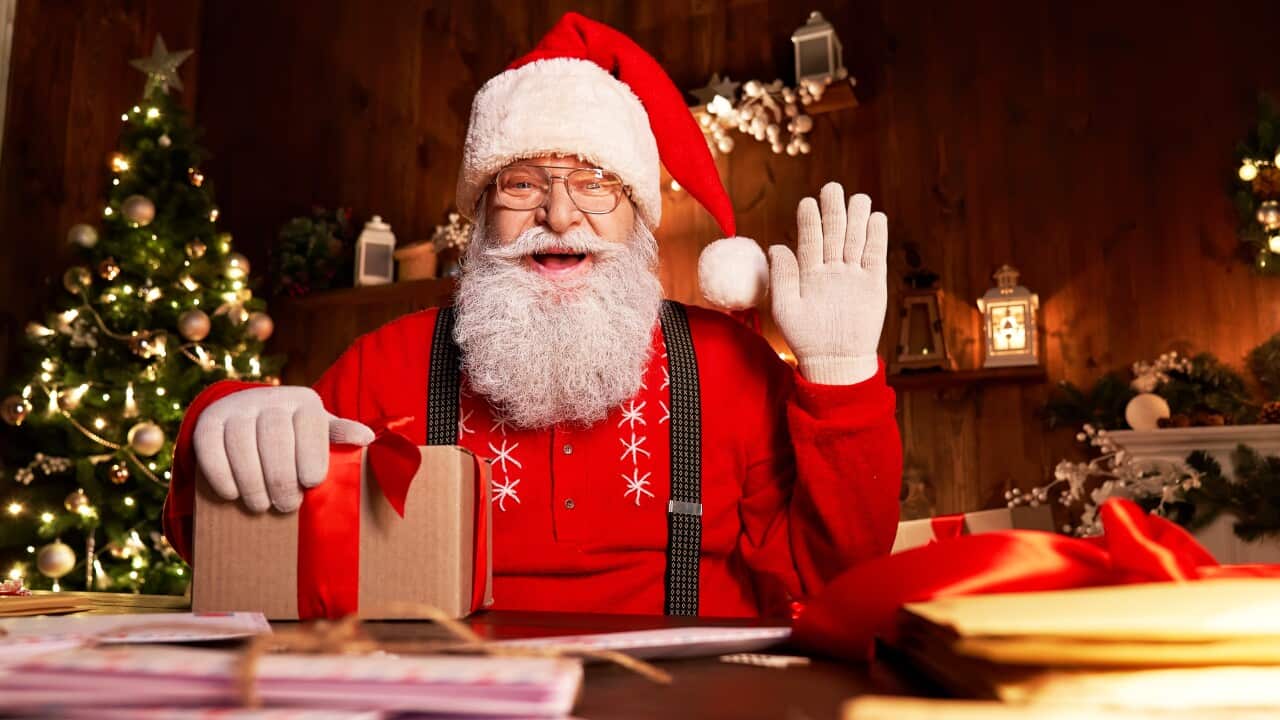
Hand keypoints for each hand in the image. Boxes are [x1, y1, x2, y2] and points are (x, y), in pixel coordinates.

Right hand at [193, 386, 373, 512]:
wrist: (250, 419)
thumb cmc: (297, 436)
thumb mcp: (322, 433)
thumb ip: (341, 436)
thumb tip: (367, 438)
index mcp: (304, 401)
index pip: (310, 426)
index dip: (311, 456)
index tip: (312, 483)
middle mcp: (269, 398)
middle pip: (274, 437)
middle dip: (281, 478)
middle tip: (287, 506)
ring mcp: (236, 408)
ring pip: (241, 444)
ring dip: (252, 482)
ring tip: (261, 506)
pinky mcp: (208, 421)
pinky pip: (209, 447)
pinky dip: (221, 475)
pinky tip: (232, 495)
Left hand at [768, 182, 887, 384]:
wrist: (835, 361)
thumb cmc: (805, 338)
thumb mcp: (786, 308)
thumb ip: (783, 277)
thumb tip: (776, 246)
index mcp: (808, 272)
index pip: (809, 240)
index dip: (809, 221)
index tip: (807, 202)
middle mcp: (831, 269)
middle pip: (834, 233)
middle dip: (834, 210)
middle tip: (833, 188)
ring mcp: (853, 275)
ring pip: (855, 240)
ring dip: (857, 218)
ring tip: (858, 198)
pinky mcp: (873, 284)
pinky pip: (875, 256)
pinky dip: (876, 238)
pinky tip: (877, 218)